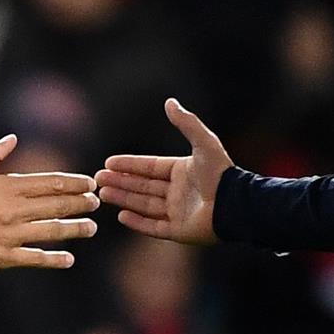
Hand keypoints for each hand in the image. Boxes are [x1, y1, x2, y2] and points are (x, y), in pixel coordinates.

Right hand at [0, 135, 98, 269]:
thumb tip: (12, 139)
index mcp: (4, 186)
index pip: (48, 183)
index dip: (72, 182)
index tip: (88, 182)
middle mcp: (12, 210)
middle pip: (56, 205)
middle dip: (80, 203)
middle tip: (97, 202)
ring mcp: (8, 235)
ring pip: (51, 231)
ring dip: (75, 229)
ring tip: (91, 228)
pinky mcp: (1, 258)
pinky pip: (34, 258)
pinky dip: (53, 258)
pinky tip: (68, 259)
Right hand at [95, 99, 230, 244]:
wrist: (235, 205)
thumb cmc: (220, 174)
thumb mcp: (203, 142)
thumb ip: (186, 122)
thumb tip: (169, 101)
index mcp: (182, 172)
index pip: (149, 167)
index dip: (129, 164)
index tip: (109, 162)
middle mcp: (178, 192)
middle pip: (143, 186)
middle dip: (120, 182)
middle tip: (98, 178)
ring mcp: (178, 212)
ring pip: (144, 205)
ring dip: (124, 199)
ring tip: (103, 193)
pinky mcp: (179, 232)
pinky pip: (154, 227)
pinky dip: (137, 222)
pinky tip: (121, 215)